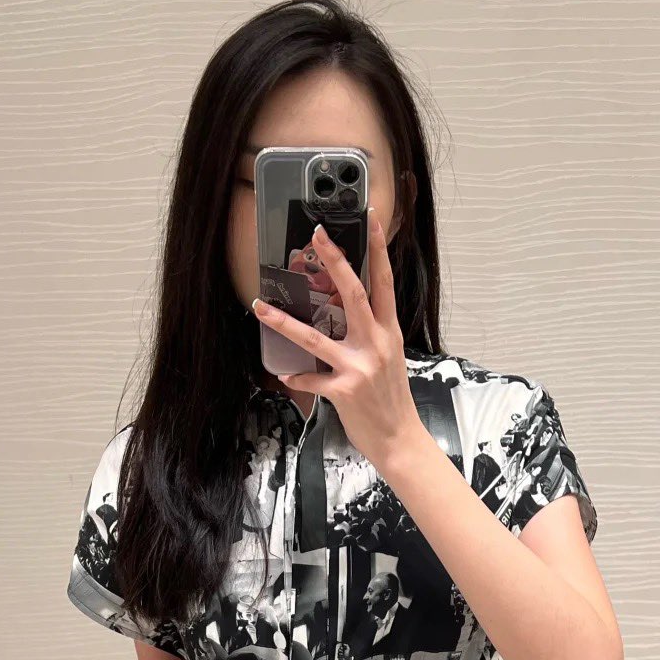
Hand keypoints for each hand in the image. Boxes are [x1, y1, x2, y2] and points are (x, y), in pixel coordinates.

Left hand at [251, 205, 424, 471]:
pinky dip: (297, 377)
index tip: (370, 220)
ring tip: (260, 307)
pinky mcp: (344, 390)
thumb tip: (348, 314)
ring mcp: (360, 366)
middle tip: (317, 234)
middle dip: (335, 261)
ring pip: (316, 336)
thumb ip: (371, 335)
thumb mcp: (389, 359)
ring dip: (284, 322)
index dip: (378, 249)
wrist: (399, 439)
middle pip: (354, 293)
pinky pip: (311, 378)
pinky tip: (286, 375)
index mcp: (389, 332)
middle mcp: (376, 343)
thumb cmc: (391, 399)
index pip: (385, 282)